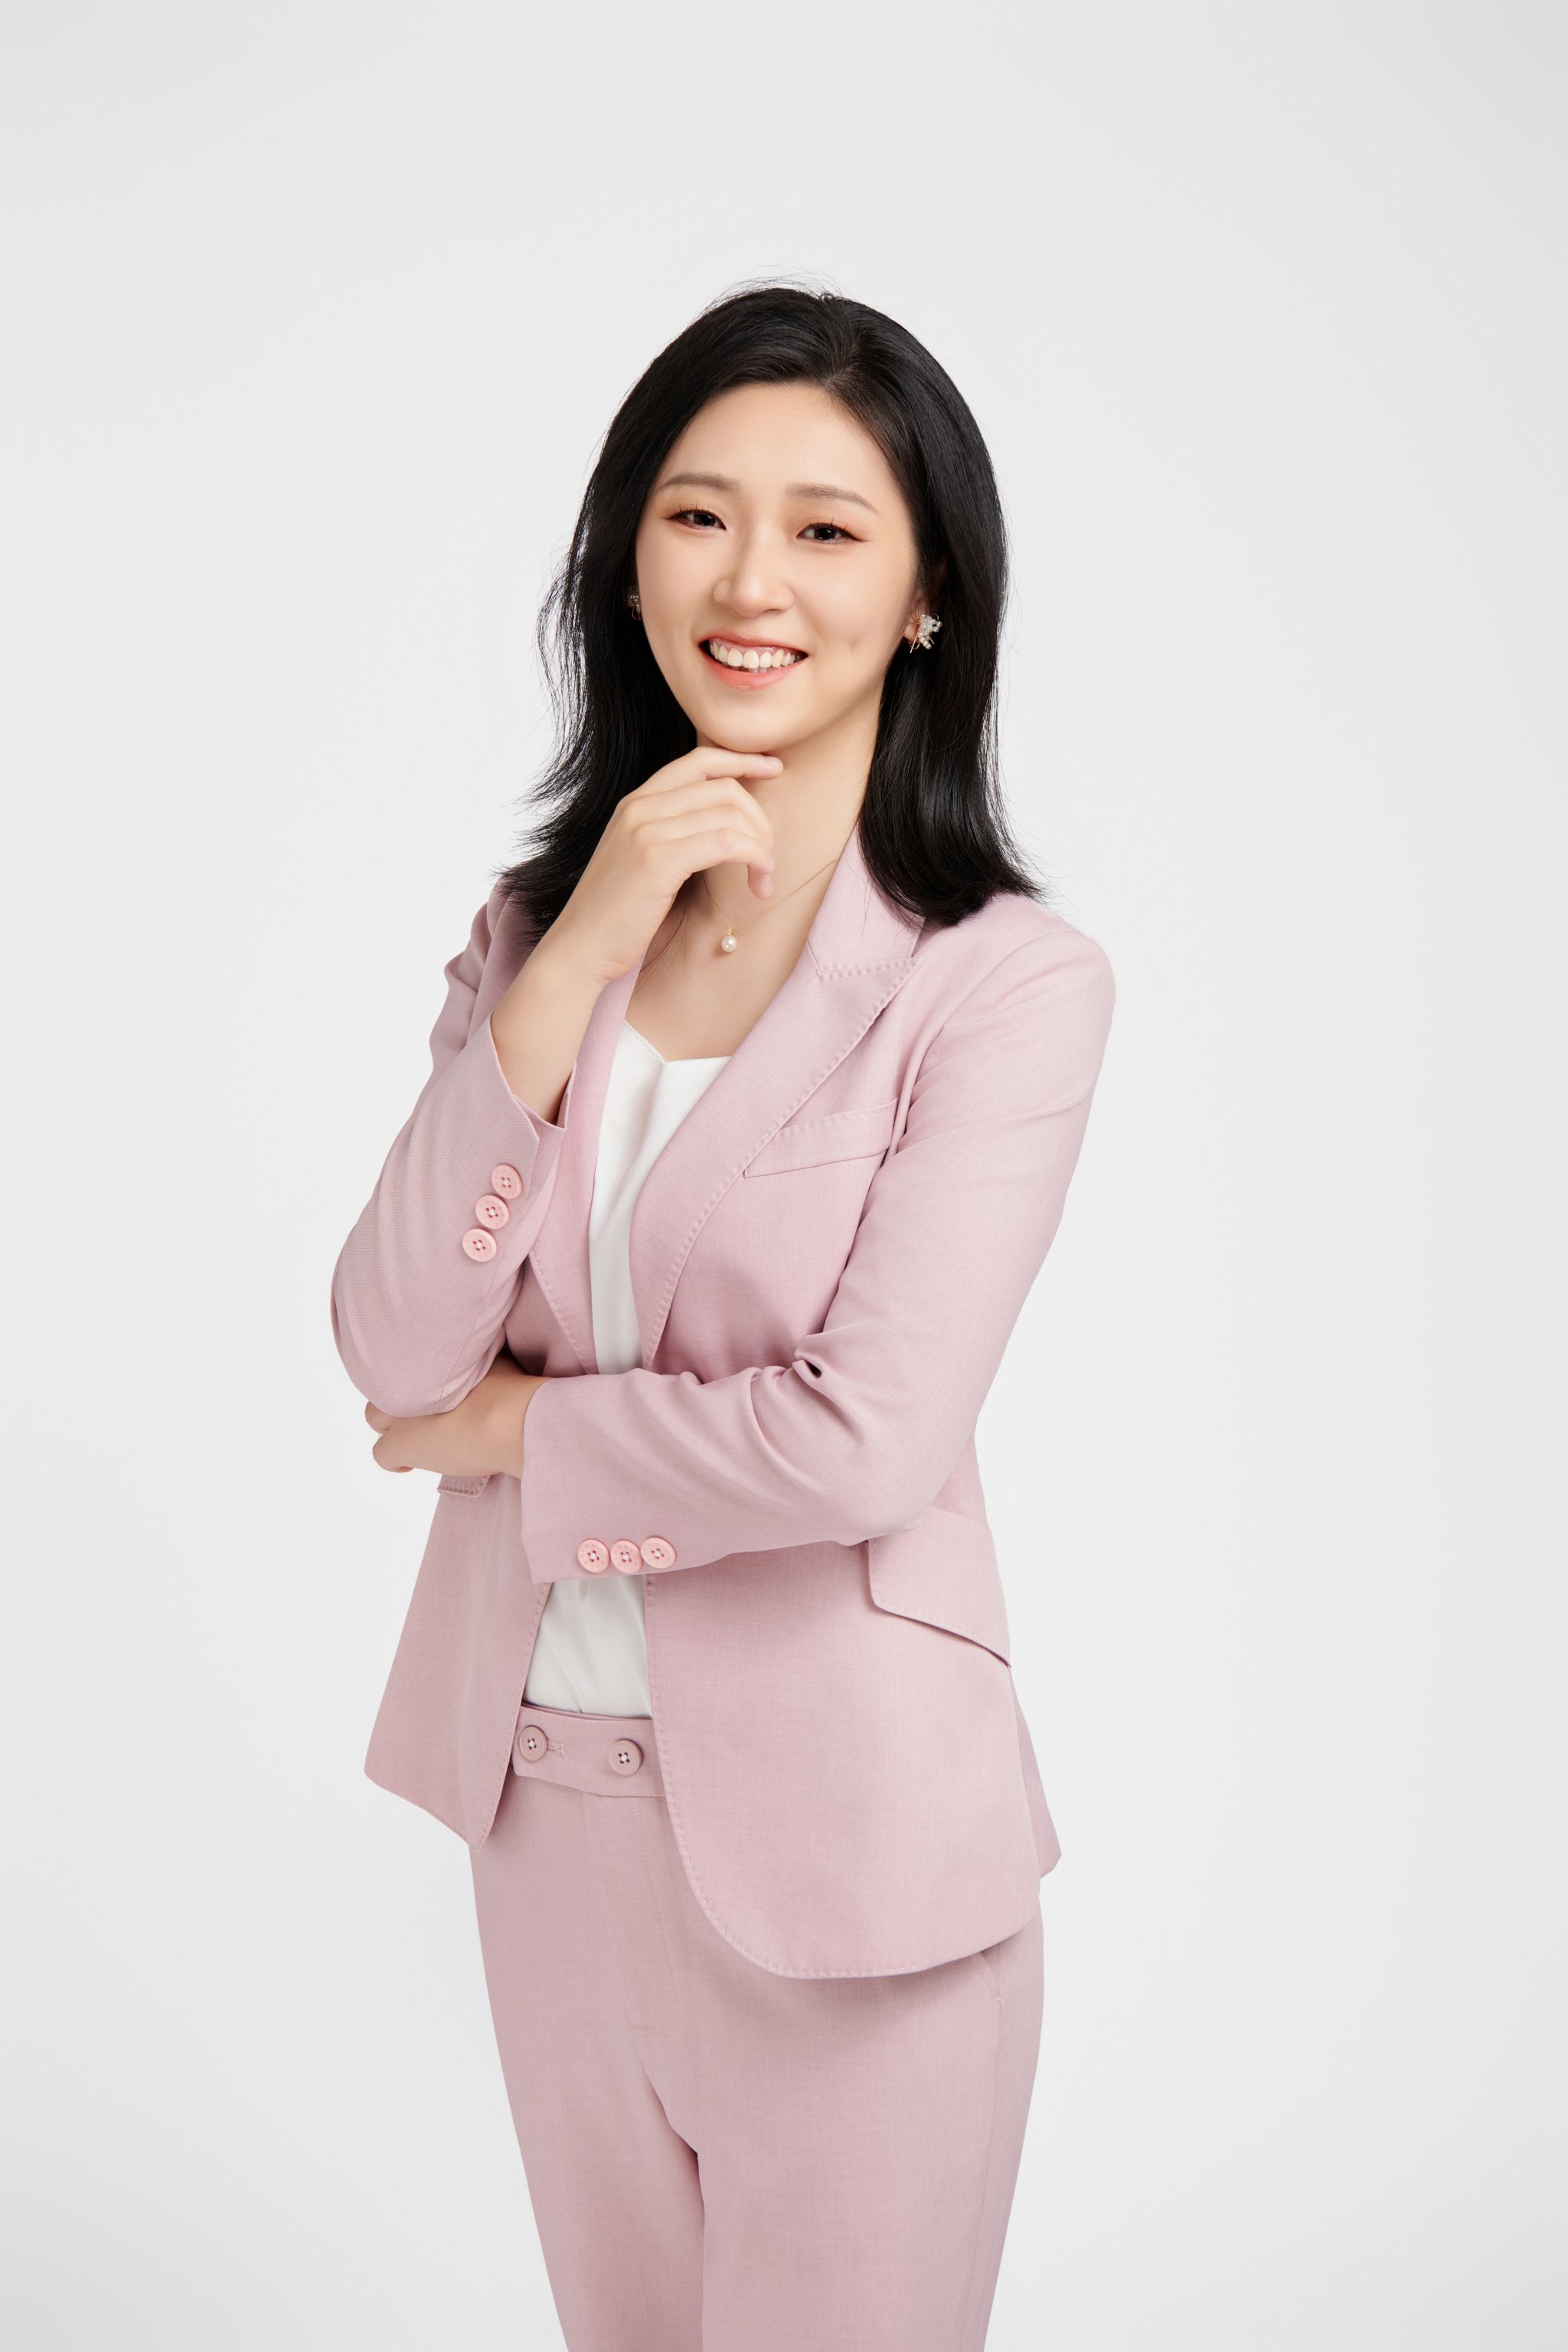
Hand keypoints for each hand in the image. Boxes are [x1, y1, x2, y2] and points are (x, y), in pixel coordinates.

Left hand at [365, 1352, 544, 1479]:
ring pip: (375, 1417)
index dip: (420, 1375)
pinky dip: (394, 1460)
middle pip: (383, 1384)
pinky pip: (381, 1455)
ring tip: (420, 1435)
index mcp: (426, 1357)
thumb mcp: (494, 1359)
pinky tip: (408, 1464)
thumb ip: (478, 1358)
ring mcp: (399, 1414)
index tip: (438, 1383)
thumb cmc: (506, 1387)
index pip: (407, 1359)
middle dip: (398, 1394)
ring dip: (393, 1424)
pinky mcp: (402, 1446)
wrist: (503, 1420)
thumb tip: (482, 1355)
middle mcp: (406, 1382)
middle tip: (424, 1405)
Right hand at [535, 744, 781, 987]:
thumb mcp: (642, 860)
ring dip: (762, 848)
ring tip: (764, 879)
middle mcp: (639, 807)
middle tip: (768, 860)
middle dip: (760, 821)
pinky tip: (758, 886)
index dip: (741, 760)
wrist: (579, 948)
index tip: (773, 768)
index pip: (698, 761)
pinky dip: (755, 859)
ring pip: (731, 815)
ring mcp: (646, 830)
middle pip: (724, 788)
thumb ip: (671, 833)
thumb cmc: (617, 915)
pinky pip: (727, 843)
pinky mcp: (658, 859)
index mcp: (636, 802)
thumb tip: (724, 825)